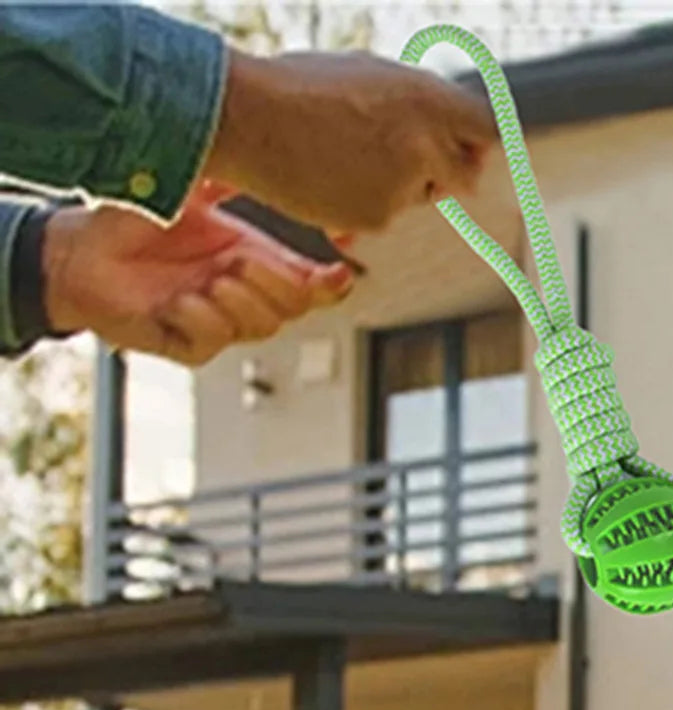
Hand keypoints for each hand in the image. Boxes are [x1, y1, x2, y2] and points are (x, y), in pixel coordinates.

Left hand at [42, 196, 354, 365]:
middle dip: (278, 285)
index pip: (311, 283)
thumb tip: (273, 144)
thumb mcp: (192, 187)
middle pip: (295, 307)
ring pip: (261, 326)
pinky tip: (179, 301)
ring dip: (242, 303)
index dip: (331, 281)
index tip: (337, 268)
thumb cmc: (130, 221)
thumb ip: (234, 174)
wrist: (77, 252)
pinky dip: (199, 318)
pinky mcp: (188, 344)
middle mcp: (242, 293)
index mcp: (254, 259)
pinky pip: (211, 342)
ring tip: (213, 280)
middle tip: (242, 261)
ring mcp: (219, 322)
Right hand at [202, 49, 497, 233]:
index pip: (487, 130)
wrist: (249, 119)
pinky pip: (383, 217)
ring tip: (343, 157)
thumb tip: (455, 131)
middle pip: (467, 176)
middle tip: (414, 170)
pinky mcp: (381, 217)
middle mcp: (426, 141)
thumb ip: (418, 105)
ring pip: (418, 197)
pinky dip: (362, 206)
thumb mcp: (370, 76)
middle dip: (448, 177)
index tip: (467, 152)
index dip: (478, 144)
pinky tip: (326, 180)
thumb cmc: (302, 88)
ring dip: (396, 187)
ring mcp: (405, 183)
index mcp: (427, 97)